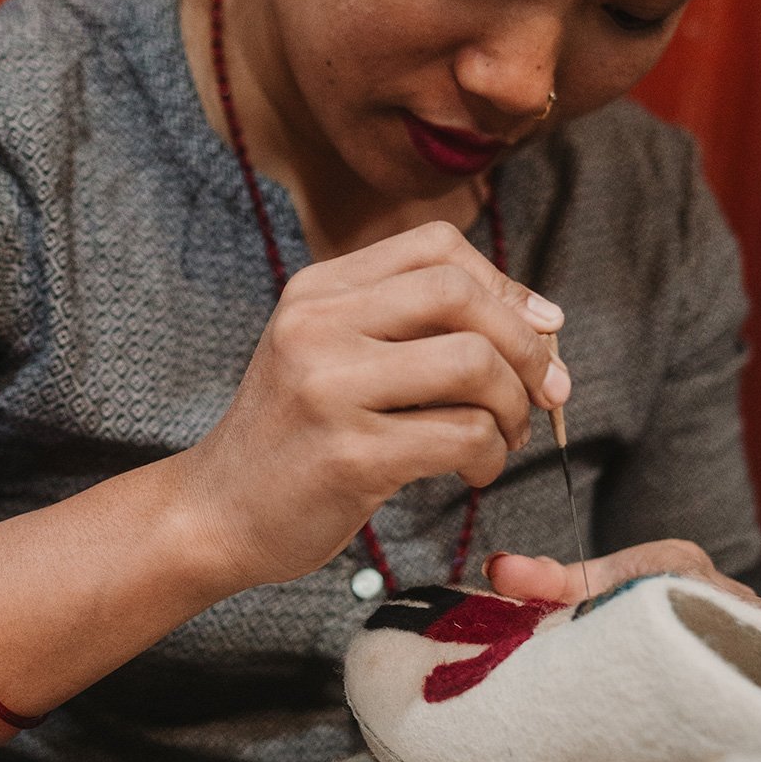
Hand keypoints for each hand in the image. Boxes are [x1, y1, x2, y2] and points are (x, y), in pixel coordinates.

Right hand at [181, 221, 570, 592]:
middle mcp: (316, 325)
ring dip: (514, 405)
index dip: (504, 285)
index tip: (536, 331)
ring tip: (505, 436)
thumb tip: (542, 319)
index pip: (437, 247)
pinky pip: (462, 435)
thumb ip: (414, 326)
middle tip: (545, 390)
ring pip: (472, 363)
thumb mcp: (332, 355)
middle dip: (524, 345)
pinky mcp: (349, 455)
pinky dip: (490, 455)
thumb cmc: (296, 438)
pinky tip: (475, 470)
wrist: (216, 514)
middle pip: (460, 294)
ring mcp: (329, 388)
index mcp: (317, 290)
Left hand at [485, 539, 760, 643]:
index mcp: (673, 571)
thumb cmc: (606, 600)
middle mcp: (719, 590)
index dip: (725, 600)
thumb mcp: (577, 590)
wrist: (636, 603)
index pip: (697, 585)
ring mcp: (746, 616)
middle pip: (752, 605)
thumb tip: (497, 568)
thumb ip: (546, 582)